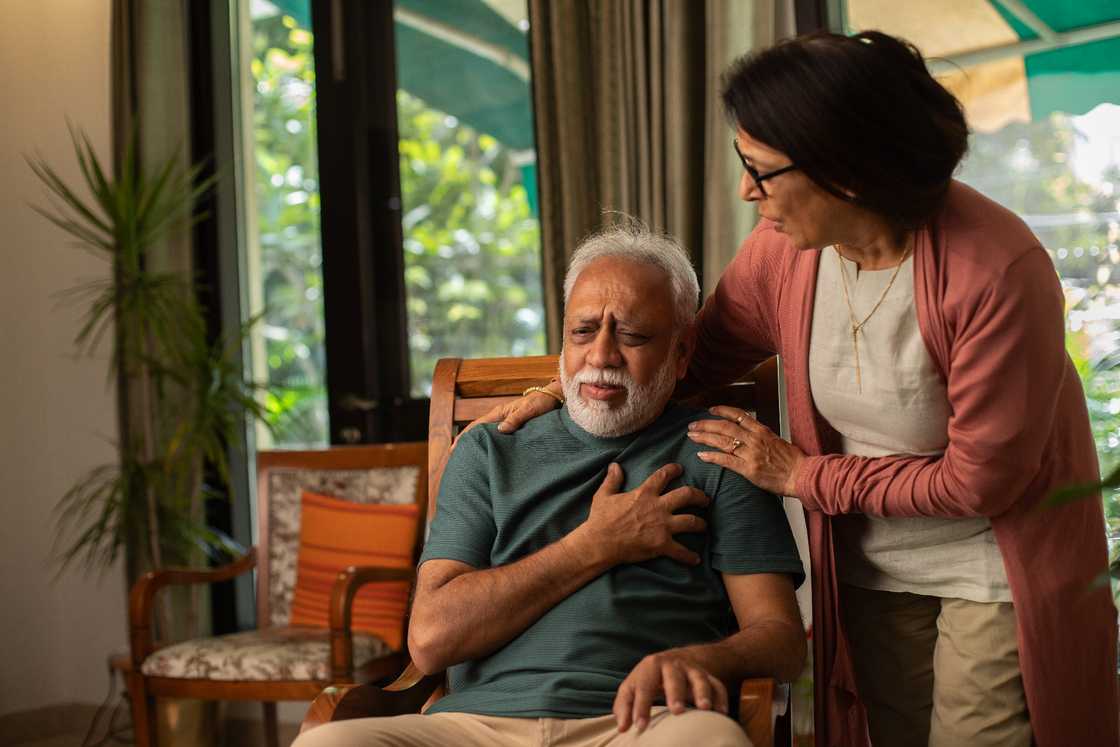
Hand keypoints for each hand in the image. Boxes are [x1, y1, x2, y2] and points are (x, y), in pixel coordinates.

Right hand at [453, 382, 562, 448]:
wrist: (555, 397)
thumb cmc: (542, 402)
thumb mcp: (528, 410)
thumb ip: (515, 419)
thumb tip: (500, 430)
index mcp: (500, 412)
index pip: (477, 425)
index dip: (464, 436)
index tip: (453, 448)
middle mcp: (501, 417)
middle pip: (478, 431)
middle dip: (466, 442)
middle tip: (456, 457)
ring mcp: (507, 421)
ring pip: (488, 434)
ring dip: (478, 443)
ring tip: (469, 457)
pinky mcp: (515, 426)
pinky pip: (498, 436)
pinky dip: (490, 443)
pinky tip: (490, 452)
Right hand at [573, 463, 708, 567]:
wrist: (600, 542)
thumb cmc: (601, 519)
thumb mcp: (604, 495)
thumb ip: (613, 480)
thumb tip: (615, 465)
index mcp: (644, 494)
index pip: (663, 476)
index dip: (673, 470)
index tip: (679, 469)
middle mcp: (658, 507)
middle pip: (687, 495)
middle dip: (699, 496)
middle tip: (705, 499)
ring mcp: (662, 526)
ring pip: (691, 522)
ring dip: (700, 524)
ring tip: (704, 525)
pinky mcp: (662, 545)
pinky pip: (681, 551)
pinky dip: (689, 556)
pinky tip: (696, 559)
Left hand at [613, 649, 728, 733]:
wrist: (675, 659)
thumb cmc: (648, 678)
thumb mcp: (632, 686)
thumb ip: (624, 705)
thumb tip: (622, 727)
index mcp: (651, 666)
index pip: (644, 686)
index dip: (641, 706)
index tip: (639, 727)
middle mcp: (673, 665)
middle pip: (674, 676)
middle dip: (675, 693)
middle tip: (677, 711)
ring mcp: (692, 670)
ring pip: (699, 678)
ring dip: (703, 692)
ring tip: (705, 709)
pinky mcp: (708, 676)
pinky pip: (717, 685)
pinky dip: (721, 698)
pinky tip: (722, 713)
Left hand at [687, 406, 806, 496]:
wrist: (802, 475)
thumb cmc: (793, 461)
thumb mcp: (777, 441)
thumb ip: (761, 436)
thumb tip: (750, 433)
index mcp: (762, 430)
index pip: (738, 415)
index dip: (722, 411)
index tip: (710, 410)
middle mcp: (754, 439)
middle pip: (725, 427)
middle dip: (706, 424)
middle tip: (693, 426)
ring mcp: (751, 453)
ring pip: (722, 441)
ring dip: (704, 438)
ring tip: (692, 436)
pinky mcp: (748, 469)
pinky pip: (725, 460)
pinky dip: (712, 457)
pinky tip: (701, 455)